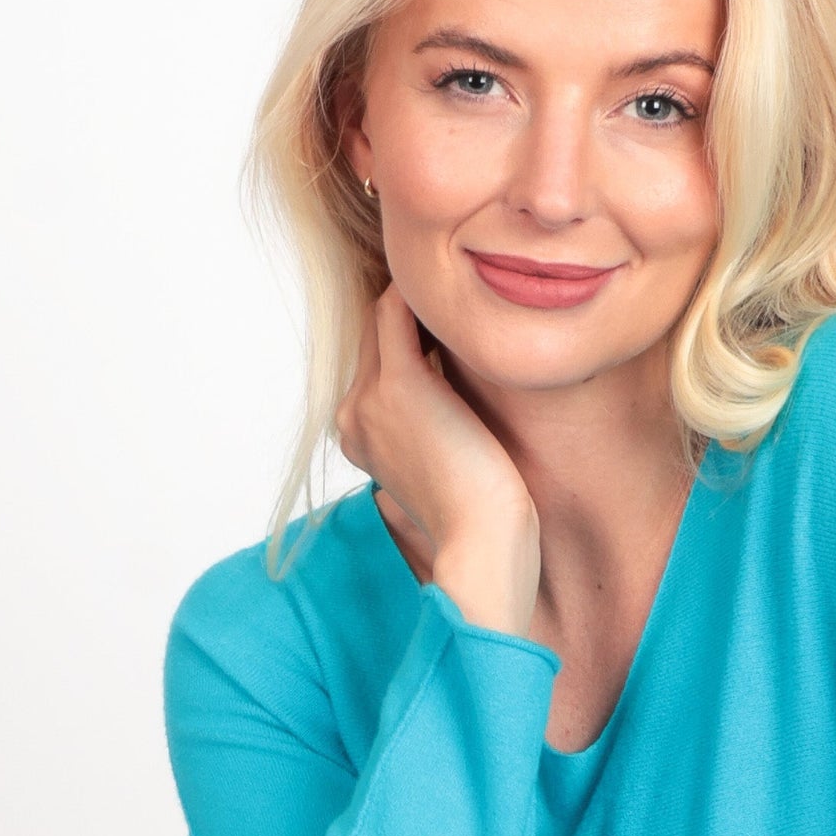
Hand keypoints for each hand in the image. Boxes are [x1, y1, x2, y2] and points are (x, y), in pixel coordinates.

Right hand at [336, 282, 540, 633]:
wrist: (481, 541)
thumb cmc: (481, 516)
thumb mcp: (448, 466)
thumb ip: (436, 430)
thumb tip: (460, 405)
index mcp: (361, 437)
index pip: (376, 364)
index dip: (412, 337)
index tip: (455, 326)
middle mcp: (354, 414)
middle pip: (375, 335)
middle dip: (415, 313)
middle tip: (466, 297)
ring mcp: (369, 399)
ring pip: (384, 318)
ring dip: (421, 301)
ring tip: (469, 295)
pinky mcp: (399, 384)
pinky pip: (395, 311)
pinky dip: (420, 295)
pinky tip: (460, 293)